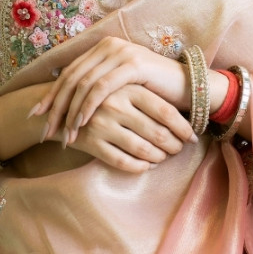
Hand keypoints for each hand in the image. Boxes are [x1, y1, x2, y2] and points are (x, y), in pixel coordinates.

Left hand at [31, 36, 190, 144]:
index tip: (37, 115)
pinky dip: (88, 107)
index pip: (70, 71)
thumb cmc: (155, 92)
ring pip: (84, 83)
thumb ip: (99, 86)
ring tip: (65, 134)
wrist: (189, 87)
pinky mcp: (132, 65)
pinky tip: (81, 123)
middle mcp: (109, 46)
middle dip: (56, 106)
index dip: (51, 94)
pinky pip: (102, 88)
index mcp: (103, 48)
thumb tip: (68, 102)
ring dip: (71, 111)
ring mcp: (120, 53)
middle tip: (45, 129)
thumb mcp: (122, 87)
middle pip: (72, 77)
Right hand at [52, 83, 196, 172]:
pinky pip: (123, 162)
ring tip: (164, 157)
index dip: (182, 127)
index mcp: (128, 87)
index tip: (192, 137)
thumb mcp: (122, 86)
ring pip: (143, 150)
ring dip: (159, 157)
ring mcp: (102, 125)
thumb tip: (184, 115)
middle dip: (174, 145)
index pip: (165, 111)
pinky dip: (139, 167)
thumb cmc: (102, 97)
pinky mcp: (91, 143)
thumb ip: (147, 94)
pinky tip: (146, 165)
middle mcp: (116, 105)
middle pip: (157, 132)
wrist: (60, 107)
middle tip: (179, 149)